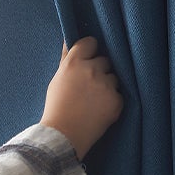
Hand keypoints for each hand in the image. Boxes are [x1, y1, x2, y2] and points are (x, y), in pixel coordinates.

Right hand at [40, 35, 121, 160]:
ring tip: (94, 101)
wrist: (63, 135)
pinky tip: (99, 110)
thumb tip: (70, 39)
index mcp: (73, 63)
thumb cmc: (56, 107)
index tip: (89, 57)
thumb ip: (67, 59)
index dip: (90, 50)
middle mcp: (91, 70)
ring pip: (113, 78)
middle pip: (104, 60)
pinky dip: (112, 101)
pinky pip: (118, 95)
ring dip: (107, 86)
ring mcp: (106, 85)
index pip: (90, 42)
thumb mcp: (57, 79)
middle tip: (89, 85)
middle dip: (99, 70)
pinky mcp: (117, 101)